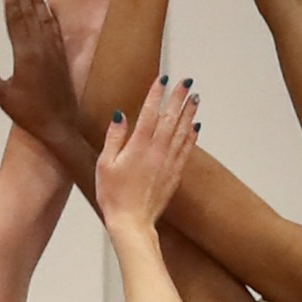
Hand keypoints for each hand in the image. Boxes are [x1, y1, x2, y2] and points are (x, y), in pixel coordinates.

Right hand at [0, 0, 80, 152]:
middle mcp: (40, 49)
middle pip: (30, 17)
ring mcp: (54, 52)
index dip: (10, 5)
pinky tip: (50, 9)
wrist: (60, 124)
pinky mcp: (62, 58)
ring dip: (39, 2)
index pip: (15, 24)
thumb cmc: (27, 113)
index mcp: (24, 56)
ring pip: (45, 20)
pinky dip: (52, 17)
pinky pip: (56, 31)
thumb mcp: (1, 95)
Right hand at [96, 77, 199, 233]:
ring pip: (182, 131)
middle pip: (170, 118)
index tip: (163, 79)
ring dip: (189, 113)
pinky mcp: (174, 174)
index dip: (157, 94)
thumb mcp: (105, 165)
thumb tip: (120, 116)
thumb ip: (114, 138)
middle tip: (187, 82)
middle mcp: (157, 151)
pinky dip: (192, 136)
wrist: (132, 222)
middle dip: (179, 98)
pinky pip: (186, 150)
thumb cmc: (114, 196)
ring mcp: (168, 162)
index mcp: (138, 146)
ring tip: (195, 97)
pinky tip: (196, 126)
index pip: (150, 113)